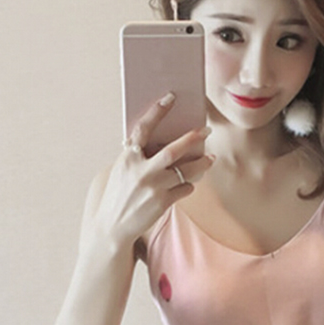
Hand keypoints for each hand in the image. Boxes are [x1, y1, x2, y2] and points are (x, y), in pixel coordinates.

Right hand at [93, 92, 213, 250]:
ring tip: (210, 158)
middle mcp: (141, 171)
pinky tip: (187, 184)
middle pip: (173, 150)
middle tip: (207, 130)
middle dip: (193, 138)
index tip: (170, 98)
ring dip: (201, 163)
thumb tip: (163, 143)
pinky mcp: (162, 203)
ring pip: (185, 171)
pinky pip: (185, 189)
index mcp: (128, 158)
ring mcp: (153, 188)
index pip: (144, 129)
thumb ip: (138, 157)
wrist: (113, 226)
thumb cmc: (119, 195)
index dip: (157, 112)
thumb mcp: (122, 171)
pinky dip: (189, 185)